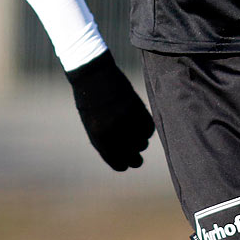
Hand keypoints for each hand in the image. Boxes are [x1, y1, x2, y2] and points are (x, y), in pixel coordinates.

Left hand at [65, 51, 154, 170]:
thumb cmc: (90, 101)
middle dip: (136, 158)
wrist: (92, 75)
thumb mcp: (93, 126)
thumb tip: (125, 156)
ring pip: (143, 143)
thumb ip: (107, 142)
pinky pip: (149, 129)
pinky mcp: (137, 108)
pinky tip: (140, 123)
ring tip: (132, 130)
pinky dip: (147, 128)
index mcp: (99, 139)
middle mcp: (114, 133)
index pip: (119, 164)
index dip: (124, 164)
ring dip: (140, 140)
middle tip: (137, 154)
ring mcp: (127, 121)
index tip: (127, 161)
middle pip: (134, 158)